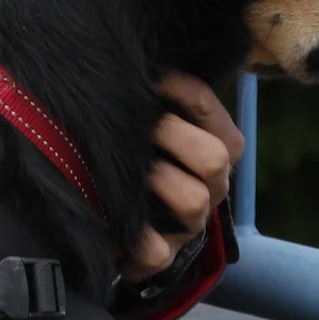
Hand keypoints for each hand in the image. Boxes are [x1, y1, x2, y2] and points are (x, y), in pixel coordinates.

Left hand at [122, 72, 243, 280]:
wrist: (103, 214)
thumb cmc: (129, 151)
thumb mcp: (144, 117)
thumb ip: (151, 93)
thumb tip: (145, 63)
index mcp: (210, 144)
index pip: (209, 109)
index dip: (182, 90)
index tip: (151, 78)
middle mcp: (209, 185)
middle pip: (214, 158)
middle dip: (171, 137)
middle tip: (139, 131)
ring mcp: (188, 224)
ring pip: (194, 201)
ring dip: (156, 183)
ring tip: (126, 177)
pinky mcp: (162, 256)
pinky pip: (157, 252)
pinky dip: (135, 241)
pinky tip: (113, 227)